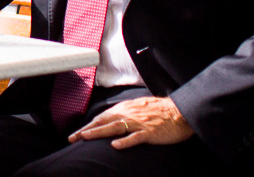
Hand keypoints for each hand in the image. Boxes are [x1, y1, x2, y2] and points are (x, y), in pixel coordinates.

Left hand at [68, 96, 193, 148]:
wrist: (180, 112)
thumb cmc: (160, 111)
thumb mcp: (138, 107)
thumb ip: (125, 112)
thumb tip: (111, 119)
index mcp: (125, 108)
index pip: (102, 117)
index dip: (88, 125)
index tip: (77, 134)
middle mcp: (129, 114)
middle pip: (104, 121)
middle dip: (87, 130)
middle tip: (73, 138)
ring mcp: (139, 123)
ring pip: (115, 127)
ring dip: (99, 132)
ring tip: (86, 137)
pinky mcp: (150, 132)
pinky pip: (136, 137)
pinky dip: (125, 141)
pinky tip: (115, 145)